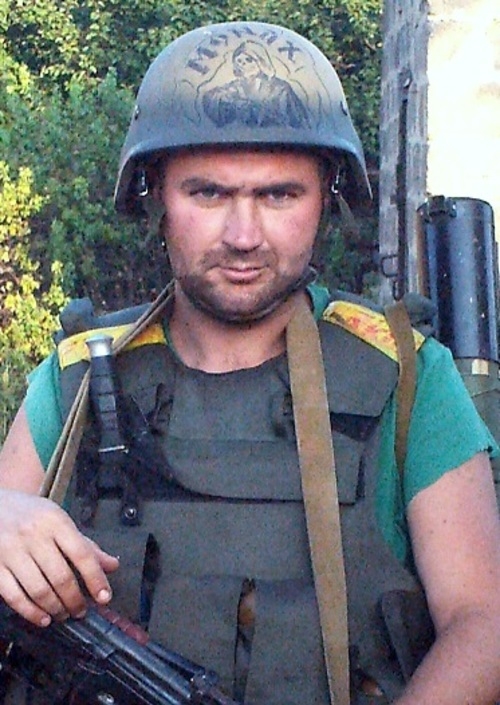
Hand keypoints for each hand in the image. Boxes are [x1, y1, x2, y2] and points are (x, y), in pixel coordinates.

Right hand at [0, 488, 118, 625]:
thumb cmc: (32, 515)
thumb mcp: (60, 521)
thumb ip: (85, 545)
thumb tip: (112, 565)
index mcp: (55, 521)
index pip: (82, 554)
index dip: (95, 579)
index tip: (104, 597)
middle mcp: (34, 535)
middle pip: (60, 576)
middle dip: (75, 600)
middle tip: (81, 611)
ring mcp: (12, 551)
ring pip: (38, 590)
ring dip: (55, 608)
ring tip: (63, 614)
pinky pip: (14, 596)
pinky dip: (31, 612)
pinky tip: (43, 618)